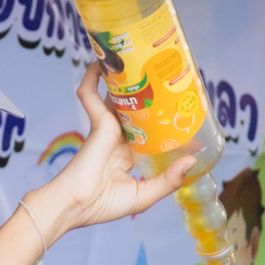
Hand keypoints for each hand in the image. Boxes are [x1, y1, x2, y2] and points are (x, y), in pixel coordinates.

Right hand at [29, 66, 198, 238]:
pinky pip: (90, 97)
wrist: (74, 206)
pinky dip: (92, 80)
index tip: (182, 112)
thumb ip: (168, 181)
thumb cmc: (102, 205)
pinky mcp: (97, 124)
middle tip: (162, 76)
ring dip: (119, 80)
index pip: (148, 132)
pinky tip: (99, 64)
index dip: (162, 121)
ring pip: (114, 98)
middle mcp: (118, 139)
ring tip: (133, 58)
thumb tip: (191, 160)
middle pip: (133, 109)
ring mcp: (107, 129)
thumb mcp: (143, 196)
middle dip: (145, 93)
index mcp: (127, 155)